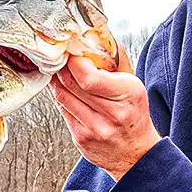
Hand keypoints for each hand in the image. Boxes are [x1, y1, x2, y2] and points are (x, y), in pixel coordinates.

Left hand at [48, 45, 160, 180]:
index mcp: (127, 95)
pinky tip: (62, 89)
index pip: (88, 77)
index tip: (72, 52)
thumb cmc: (135, 115)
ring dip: (55, 80)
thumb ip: (116, 60)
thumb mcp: (134, 83)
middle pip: (70, 84)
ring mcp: (94, 128)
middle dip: (61, 67)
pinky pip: (62, 110)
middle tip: (59, 57)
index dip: (74, 61)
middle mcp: (111, 114)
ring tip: (57, 70)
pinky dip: (59, 96)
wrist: (136, 153)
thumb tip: (97, 37)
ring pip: (61, 96)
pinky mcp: (80, 138)